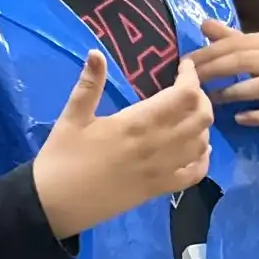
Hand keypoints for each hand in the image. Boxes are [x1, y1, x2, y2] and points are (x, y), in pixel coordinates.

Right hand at [32, 51, 213, 240]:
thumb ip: (89, 85)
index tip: (184, 67)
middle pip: (201, 117)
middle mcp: (156, 146)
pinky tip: (195, 148)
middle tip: (186, 89)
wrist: (55, 205)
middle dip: (201, 97)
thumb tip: (97, 52)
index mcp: (135, 124)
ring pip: (202, 143)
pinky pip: (196, 173)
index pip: (183, 95)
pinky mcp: (159, 189)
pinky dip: (203, 158)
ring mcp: (161, 170)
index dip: (191, 77)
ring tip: (187, 115)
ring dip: (201, 125)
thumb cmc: (60, 158)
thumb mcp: (71, 118)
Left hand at [186, 19, 258, 133]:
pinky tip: (240, 118)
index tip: (186, 63)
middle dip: (216, 70)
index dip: (211, 52)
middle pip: (248, 60)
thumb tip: (204, 23)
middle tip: (193, 81)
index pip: (240, 43)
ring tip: (211, 99)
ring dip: (234, 92)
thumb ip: (236, 41)